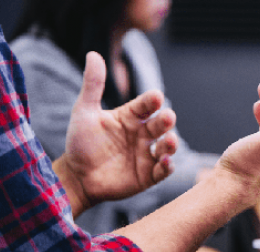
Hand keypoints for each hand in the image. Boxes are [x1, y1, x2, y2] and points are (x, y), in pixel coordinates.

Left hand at [53, 52, 177, 214]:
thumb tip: (93, 54)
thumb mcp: (84, 112)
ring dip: (171, 144)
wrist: (76, 177)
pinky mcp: (148, 175)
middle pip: (160, 124)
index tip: (155, 96)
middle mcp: (142, 134)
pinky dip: (167, 166)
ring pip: (167, 146)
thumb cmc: (80, 143)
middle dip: (166, 120)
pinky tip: (165, 162)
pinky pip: (163, 170)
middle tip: (167, 117)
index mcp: (131, 117)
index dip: (152, 101)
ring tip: (170, 141)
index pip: (146, 105)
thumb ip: (93, 85)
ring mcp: (147, 155)